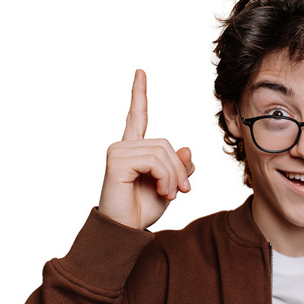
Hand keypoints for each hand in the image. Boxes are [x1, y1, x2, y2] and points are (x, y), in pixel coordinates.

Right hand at [98, 70, 193, 229]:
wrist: (127, 231)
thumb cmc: (144, 209)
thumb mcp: (170, 186)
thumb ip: (180, 167)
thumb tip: (187, 150)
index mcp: (134, 148)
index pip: (137, 115)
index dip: (139, 94)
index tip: (140, 72)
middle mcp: (123, 146)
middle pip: (166, 143)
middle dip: (179, 169)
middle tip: (182, 191)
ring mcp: (118, 152)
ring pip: (163, 153)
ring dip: (173, 177)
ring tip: (170, 194)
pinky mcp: (117, 162)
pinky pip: (154, 161)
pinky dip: (165, 178)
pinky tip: (162, 192)